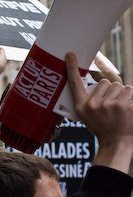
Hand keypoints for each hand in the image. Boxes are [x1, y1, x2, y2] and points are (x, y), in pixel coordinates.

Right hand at [66, 52, 132, 172]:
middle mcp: (91, 104)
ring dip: (122, 94)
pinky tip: (127, 109)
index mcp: (81, 105)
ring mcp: (106, 105)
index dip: (72, 67)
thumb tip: (97, 80)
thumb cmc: (103, 127)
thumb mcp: (86, 115)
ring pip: (118, 85)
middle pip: (105, 82)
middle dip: (111, 90)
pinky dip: (130, 97)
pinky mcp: (121, 105)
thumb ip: (88, 98)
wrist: (116, 143)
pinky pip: (128, 90)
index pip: (74, 82)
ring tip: (120, 108)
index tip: (70, 54)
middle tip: (111, 106)